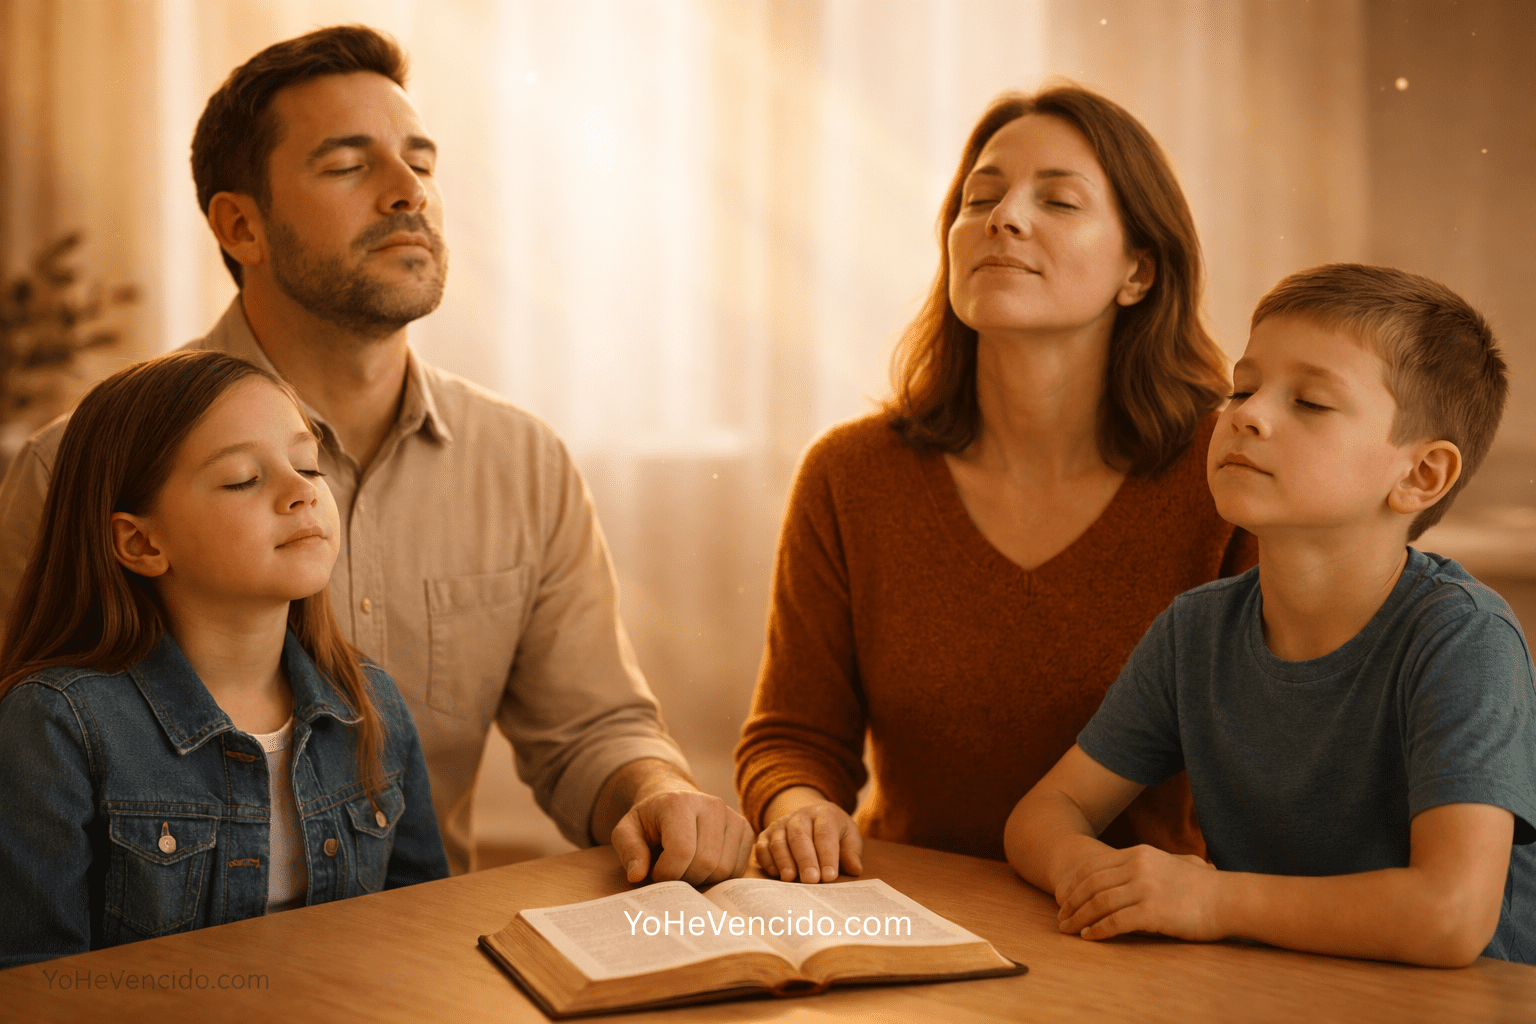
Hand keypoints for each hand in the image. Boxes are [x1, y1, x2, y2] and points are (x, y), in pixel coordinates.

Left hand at [610, 789, 754, 885]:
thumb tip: (638, 875)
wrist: (675, 802)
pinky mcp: (745, 829)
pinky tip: (703, 867)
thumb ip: (629, 850)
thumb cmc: (649, 821)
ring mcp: (732, 815)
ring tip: (686, 869)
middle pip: (706, 862)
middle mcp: (711, 804)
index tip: (655, 873)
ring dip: (702, 880)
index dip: (667, 873)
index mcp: (679, 802)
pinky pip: (738, 869)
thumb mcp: (627, 831)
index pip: (682, 851)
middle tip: (672, 874)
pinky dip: (719, 878)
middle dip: (685, 879)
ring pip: (724, 869)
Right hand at [754, 795, 862, 882]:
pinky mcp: (766, 834)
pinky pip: (762, 847)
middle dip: (805, 859)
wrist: (810, 817)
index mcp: (824, 813)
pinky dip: (767, 861)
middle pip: (799, 836)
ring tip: (790, 879)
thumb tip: (855, 869)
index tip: (830, 876)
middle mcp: (800, 815)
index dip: (827, 855)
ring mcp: (780, 824)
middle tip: (811, 880)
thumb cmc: (834, 833)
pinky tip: (776, 875)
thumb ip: (852, 852)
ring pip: (779, 841)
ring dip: (784, 861)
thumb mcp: (849, 837)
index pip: (825, 833)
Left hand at [1055, 844, 1221, 941]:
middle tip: (1061, 917)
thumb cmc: (1199, 886)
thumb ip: (1143, 864)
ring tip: (1069, 929)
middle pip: (1091, 885)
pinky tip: (1090, 937)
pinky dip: (1097, 930)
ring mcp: (1144, 888)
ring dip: (1079, 918)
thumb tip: (1120, 874)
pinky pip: (1114, 922)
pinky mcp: (1152, 911)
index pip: (1093, 867)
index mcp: (1138, 853)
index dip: (1074, 884)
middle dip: (1071, 903)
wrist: (1227, 899)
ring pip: (1098, 904)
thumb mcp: (1167, 862)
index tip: (1064, 898)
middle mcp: (1138, 867)